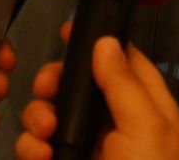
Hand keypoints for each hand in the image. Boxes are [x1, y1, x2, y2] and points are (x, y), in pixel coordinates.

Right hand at [15, 20, 178, 159]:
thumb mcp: (147, 129)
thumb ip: (124, 83)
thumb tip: (106, 41)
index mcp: (147, 112)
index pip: (126, 64)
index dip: (101, 44)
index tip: (71, 31)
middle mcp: (113, 128)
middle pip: (77, 85)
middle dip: (54, 82)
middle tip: (46, 87)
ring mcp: (83, 152)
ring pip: (49, 115)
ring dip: (38, 116)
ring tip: (44, 133)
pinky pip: (34, 148)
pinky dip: (31, 148)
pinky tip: (39, 156)